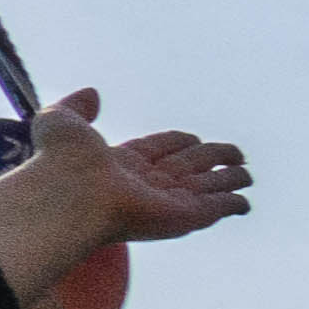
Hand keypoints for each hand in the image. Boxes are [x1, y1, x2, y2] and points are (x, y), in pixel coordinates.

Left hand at [0, 88, 252, 308]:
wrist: (71, 193)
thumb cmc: (62, 160)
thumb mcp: (62, 120)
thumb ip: (76, 106)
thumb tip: (91, 93)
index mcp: (121, 162)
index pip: (158, 149)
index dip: (176, 142)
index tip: (192, 137)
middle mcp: (145, 184)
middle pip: (187, 167)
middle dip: (211, 158)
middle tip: (235, 154)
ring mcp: (166, 202)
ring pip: (205, 188)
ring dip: (228, 180)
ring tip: (246, 173)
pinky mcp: (184, 216)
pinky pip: (216, 208)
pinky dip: (233, 204)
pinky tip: (244, 202)